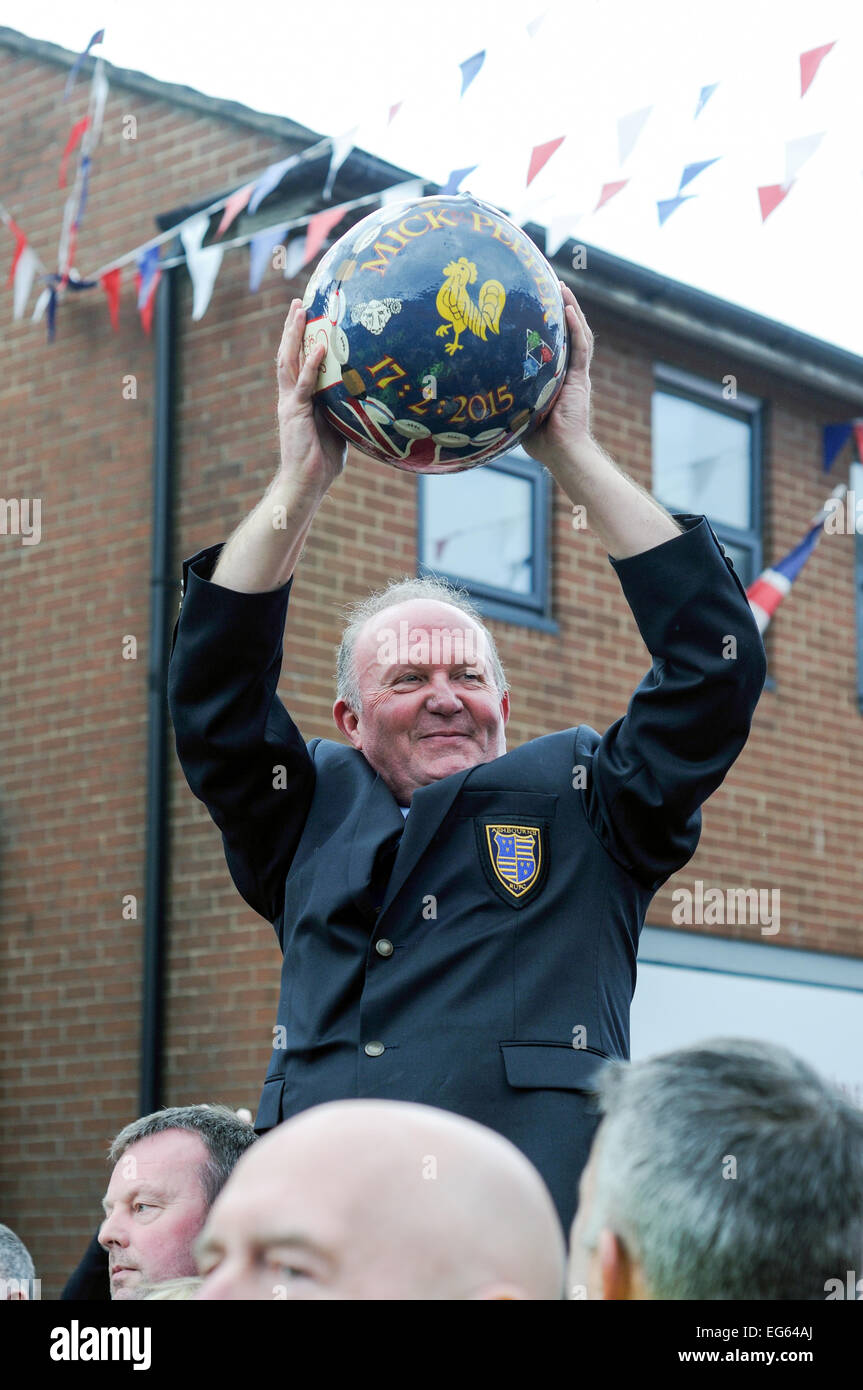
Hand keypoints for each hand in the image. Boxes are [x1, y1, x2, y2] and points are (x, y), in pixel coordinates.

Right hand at [275, 299, 346, 498]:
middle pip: (288, 353)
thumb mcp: (338, 425)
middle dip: (292, 327)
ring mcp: (290, 403)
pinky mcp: (296, 413)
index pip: (297, 360)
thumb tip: (364, 392)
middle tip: (298, 301)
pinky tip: (320, 346)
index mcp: (298, 398)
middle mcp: (289, 396)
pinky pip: (304, 384)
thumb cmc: (324, 458)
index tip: (307, 314)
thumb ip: (343, 405)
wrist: (307, 482)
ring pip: (289, 361)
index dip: (300, 337)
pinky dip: (311, 364)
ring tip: (299, 311)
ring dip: (294, 335)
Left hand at [522, 282, 593, 469]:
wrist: (560, 451)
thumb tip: (472, 387)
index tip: (532, 302)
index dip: (545, 322)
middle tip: (548, 284)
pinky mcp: (581, 378)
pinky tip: (568, 309)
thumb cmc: (537, 438)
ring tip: (562, 287)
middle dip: (559, 307)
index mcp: (553, 375)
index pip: (550, 343)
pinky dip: (576, 327)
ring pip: (577, 333)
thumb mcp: (516, 407)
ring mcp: (575, 373)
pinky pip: (581, 347)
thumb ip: (505, 393)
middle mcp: (566, 370)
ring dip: (571, 309)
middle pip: (565, 332)